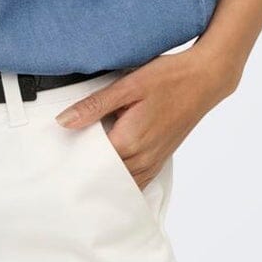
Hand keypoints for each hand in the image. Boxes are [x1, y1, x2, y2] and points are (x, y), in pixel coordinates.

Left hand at [53, 46, 239, 187]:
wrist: (204, 79)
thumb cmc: (169, 79)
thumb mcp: (127, 86)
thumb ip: (94, 106)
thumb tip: (64, 121)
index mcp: (129, 142)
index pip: (90, 163)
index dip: (71, 158)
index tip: (56, 156)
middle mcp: (142, 159)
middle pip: (104, 176)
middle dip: (85, 170)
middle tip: (62, 163)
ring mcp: (153, 162)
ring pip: (121, 182)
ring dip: (103, 177)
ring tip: (82, 166)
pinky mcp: (160, 159)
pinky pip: (136, 180)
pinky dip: (121, 178)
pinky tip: (110, 168)